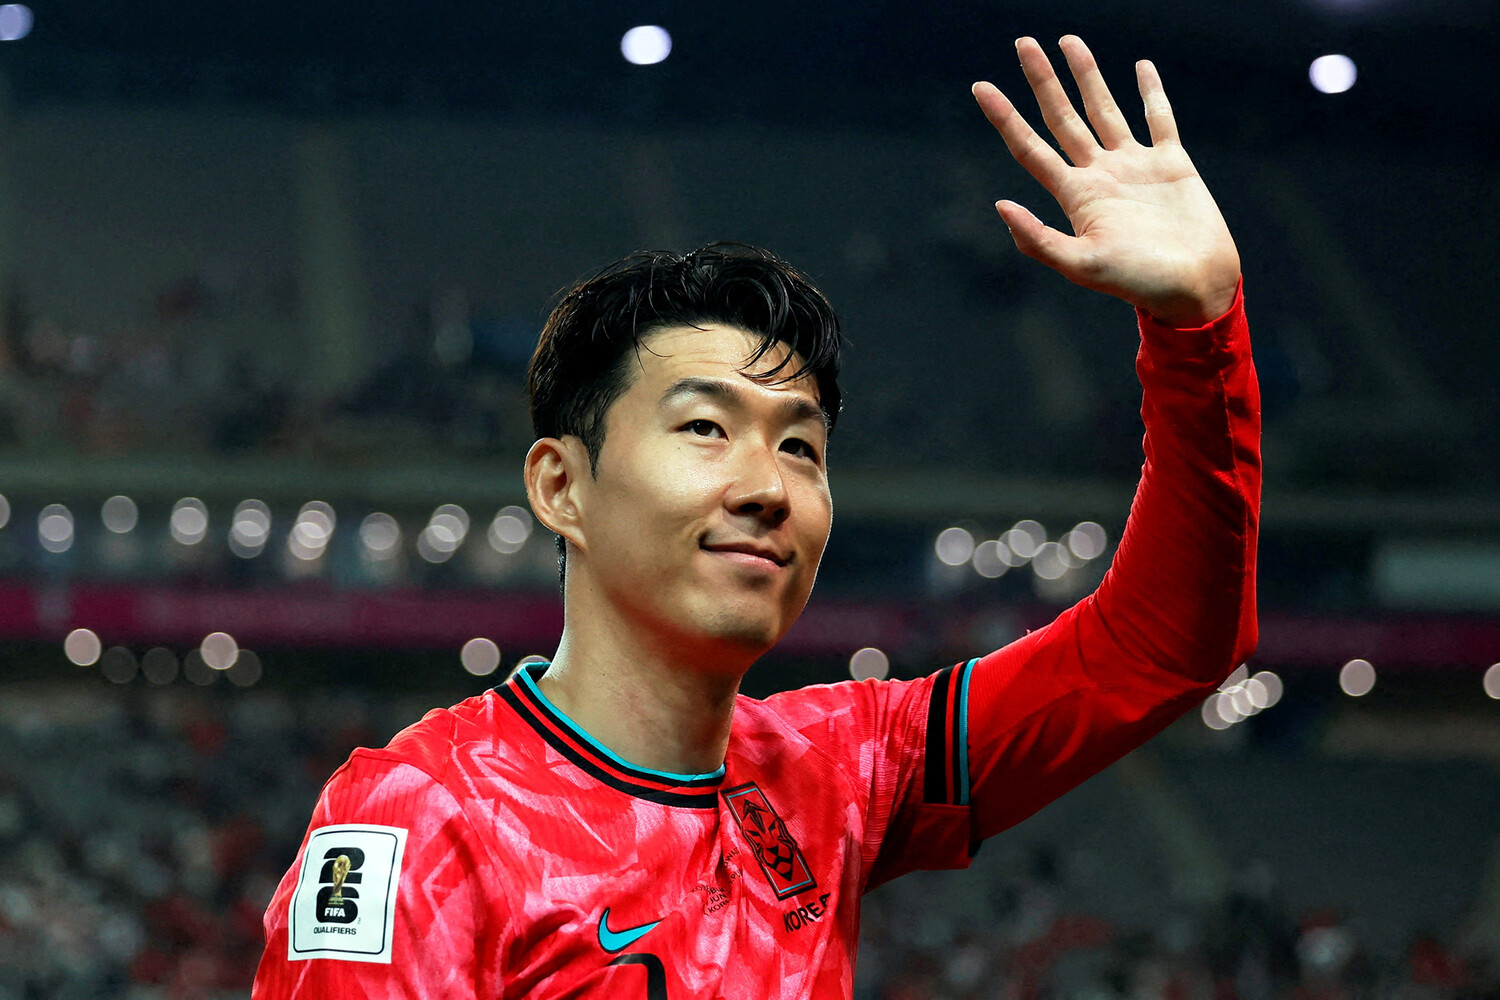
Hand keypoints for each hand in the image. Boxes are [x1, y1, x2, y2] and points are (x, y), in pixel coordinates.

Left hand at [973, 36, 1240, 326]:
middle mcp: (1099, 175)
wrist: (1195, 286)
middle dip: (1041, 81)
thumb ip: (1039, 239)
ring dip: (1086, 75)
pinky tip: (1140, 67)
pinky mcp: (1171, 163)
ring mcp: (1134, 167)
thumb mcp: (1081, 266)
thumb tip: (1000, 206)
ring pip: (1104, 109)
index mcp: (1075, 196)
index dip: (1004, 118)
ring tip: (1068, 41)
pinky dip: (1150, 91)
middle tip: (1023, 43)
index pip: (1030, 148)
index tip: (980, 87)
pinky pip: (1158, 118)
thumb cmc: (1138, 282)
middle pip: (1062, 117)